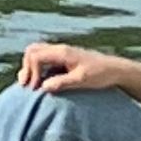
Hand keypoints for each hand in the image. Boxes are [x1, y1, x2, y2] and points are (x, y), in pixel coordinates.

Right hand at [16, 42, 132, 94]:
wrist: (115, 70)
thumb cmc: (100, 75)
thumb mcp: (82, 80)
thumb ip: (63, 82)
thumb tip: (43, 88)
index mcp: (62, 52)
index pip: (36, 56)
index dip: (31, 72)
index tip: (35, 90)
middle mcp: (59, 50)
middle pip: (32, 51)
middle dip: (26, 67)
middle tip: (26, 87)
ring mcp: (61, 54)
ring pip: (37, 54)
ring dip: (30, 68)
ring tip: (30, 86)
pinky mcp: (63, 60)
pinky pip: (44, 60)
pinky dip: (38, 69)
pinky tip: (40, 84)